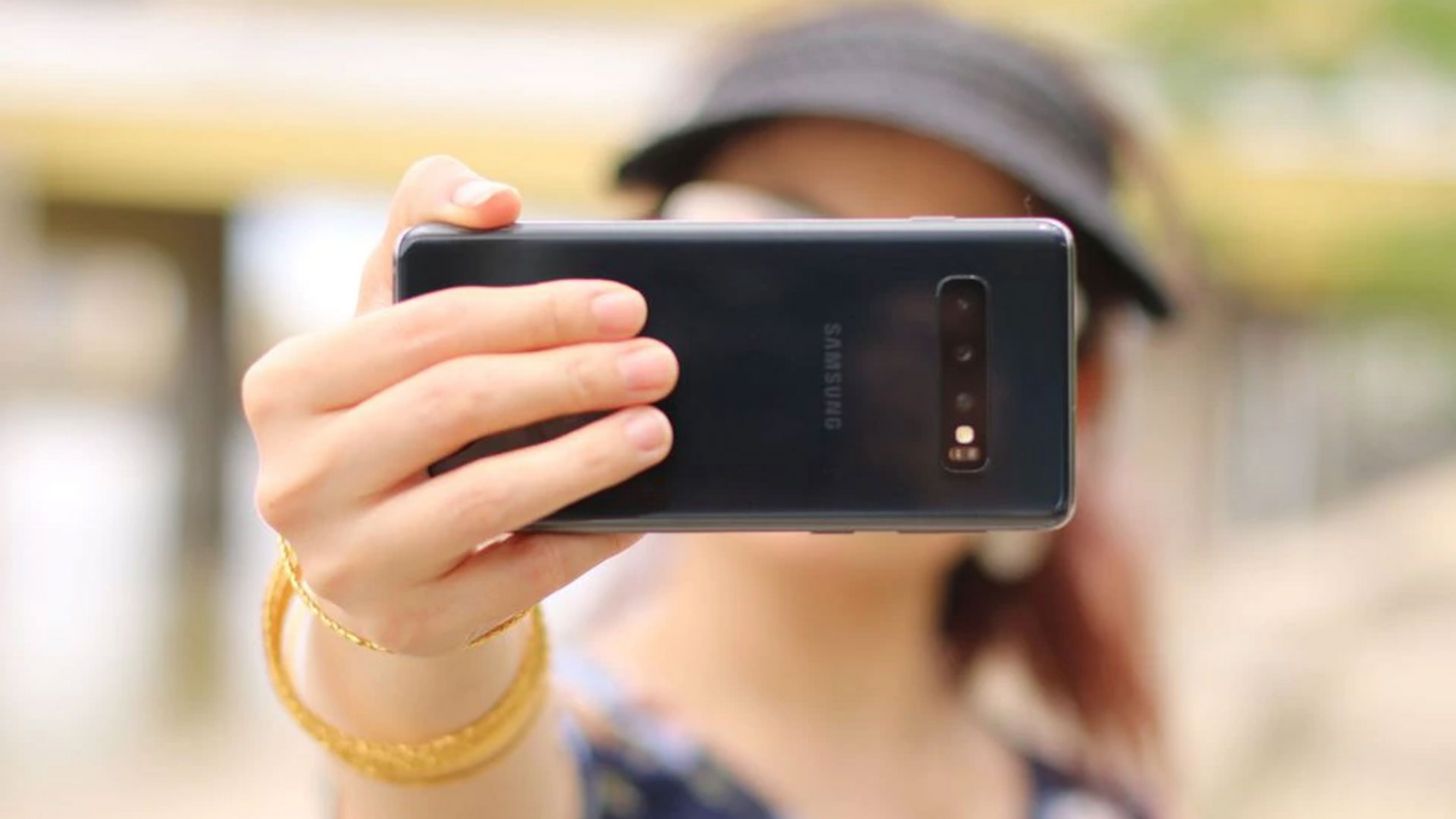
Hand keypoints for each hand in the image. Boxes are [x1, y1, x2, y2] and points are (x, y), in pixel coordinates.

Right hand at [242, 155, 676, 654]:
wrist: (378, 559)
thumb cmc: (400, 415)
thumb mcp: (394, 326)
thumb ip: (425, 229)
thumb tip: (495, 200)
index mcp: (285, 386)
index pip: (425, 328)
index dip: (535, 310)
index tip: (626, 303)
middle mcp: (296, 478)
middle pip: (455, 405)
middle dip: (570, 376)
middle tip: (658, 363)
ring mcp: (345, 562)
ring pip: (483, 497)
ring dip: (586, 458)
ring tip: (657, 429)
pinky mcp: (405, 625)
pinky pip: (515, 577)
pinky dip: (587, 539)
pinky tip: (638, 511)